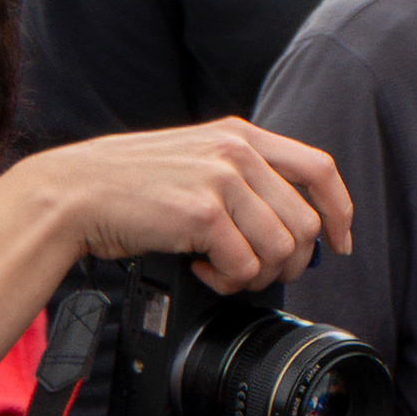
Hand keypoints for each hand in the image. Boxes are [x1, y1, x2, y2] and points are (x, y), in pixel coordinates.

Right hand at [23, 116, 352, 295]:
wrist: (75, 193)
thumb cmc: (133, 187)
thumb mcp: (197, 162)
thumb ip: (245, 179)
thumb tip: (298, 229)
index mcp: (240, 135)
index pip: (319, 168)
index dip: (340, 211)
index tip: (341, 243)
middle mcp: (236, 150)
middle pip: (306, 224)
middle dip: (289, 263)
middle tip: (254, 271)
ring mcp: (221, 178)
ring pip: (281, 250)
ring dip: (255, 274)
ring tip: (220, 267)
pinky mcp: (203, 211)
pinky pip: (245, 266)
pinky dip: (226, 280)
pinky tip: (199, 267)